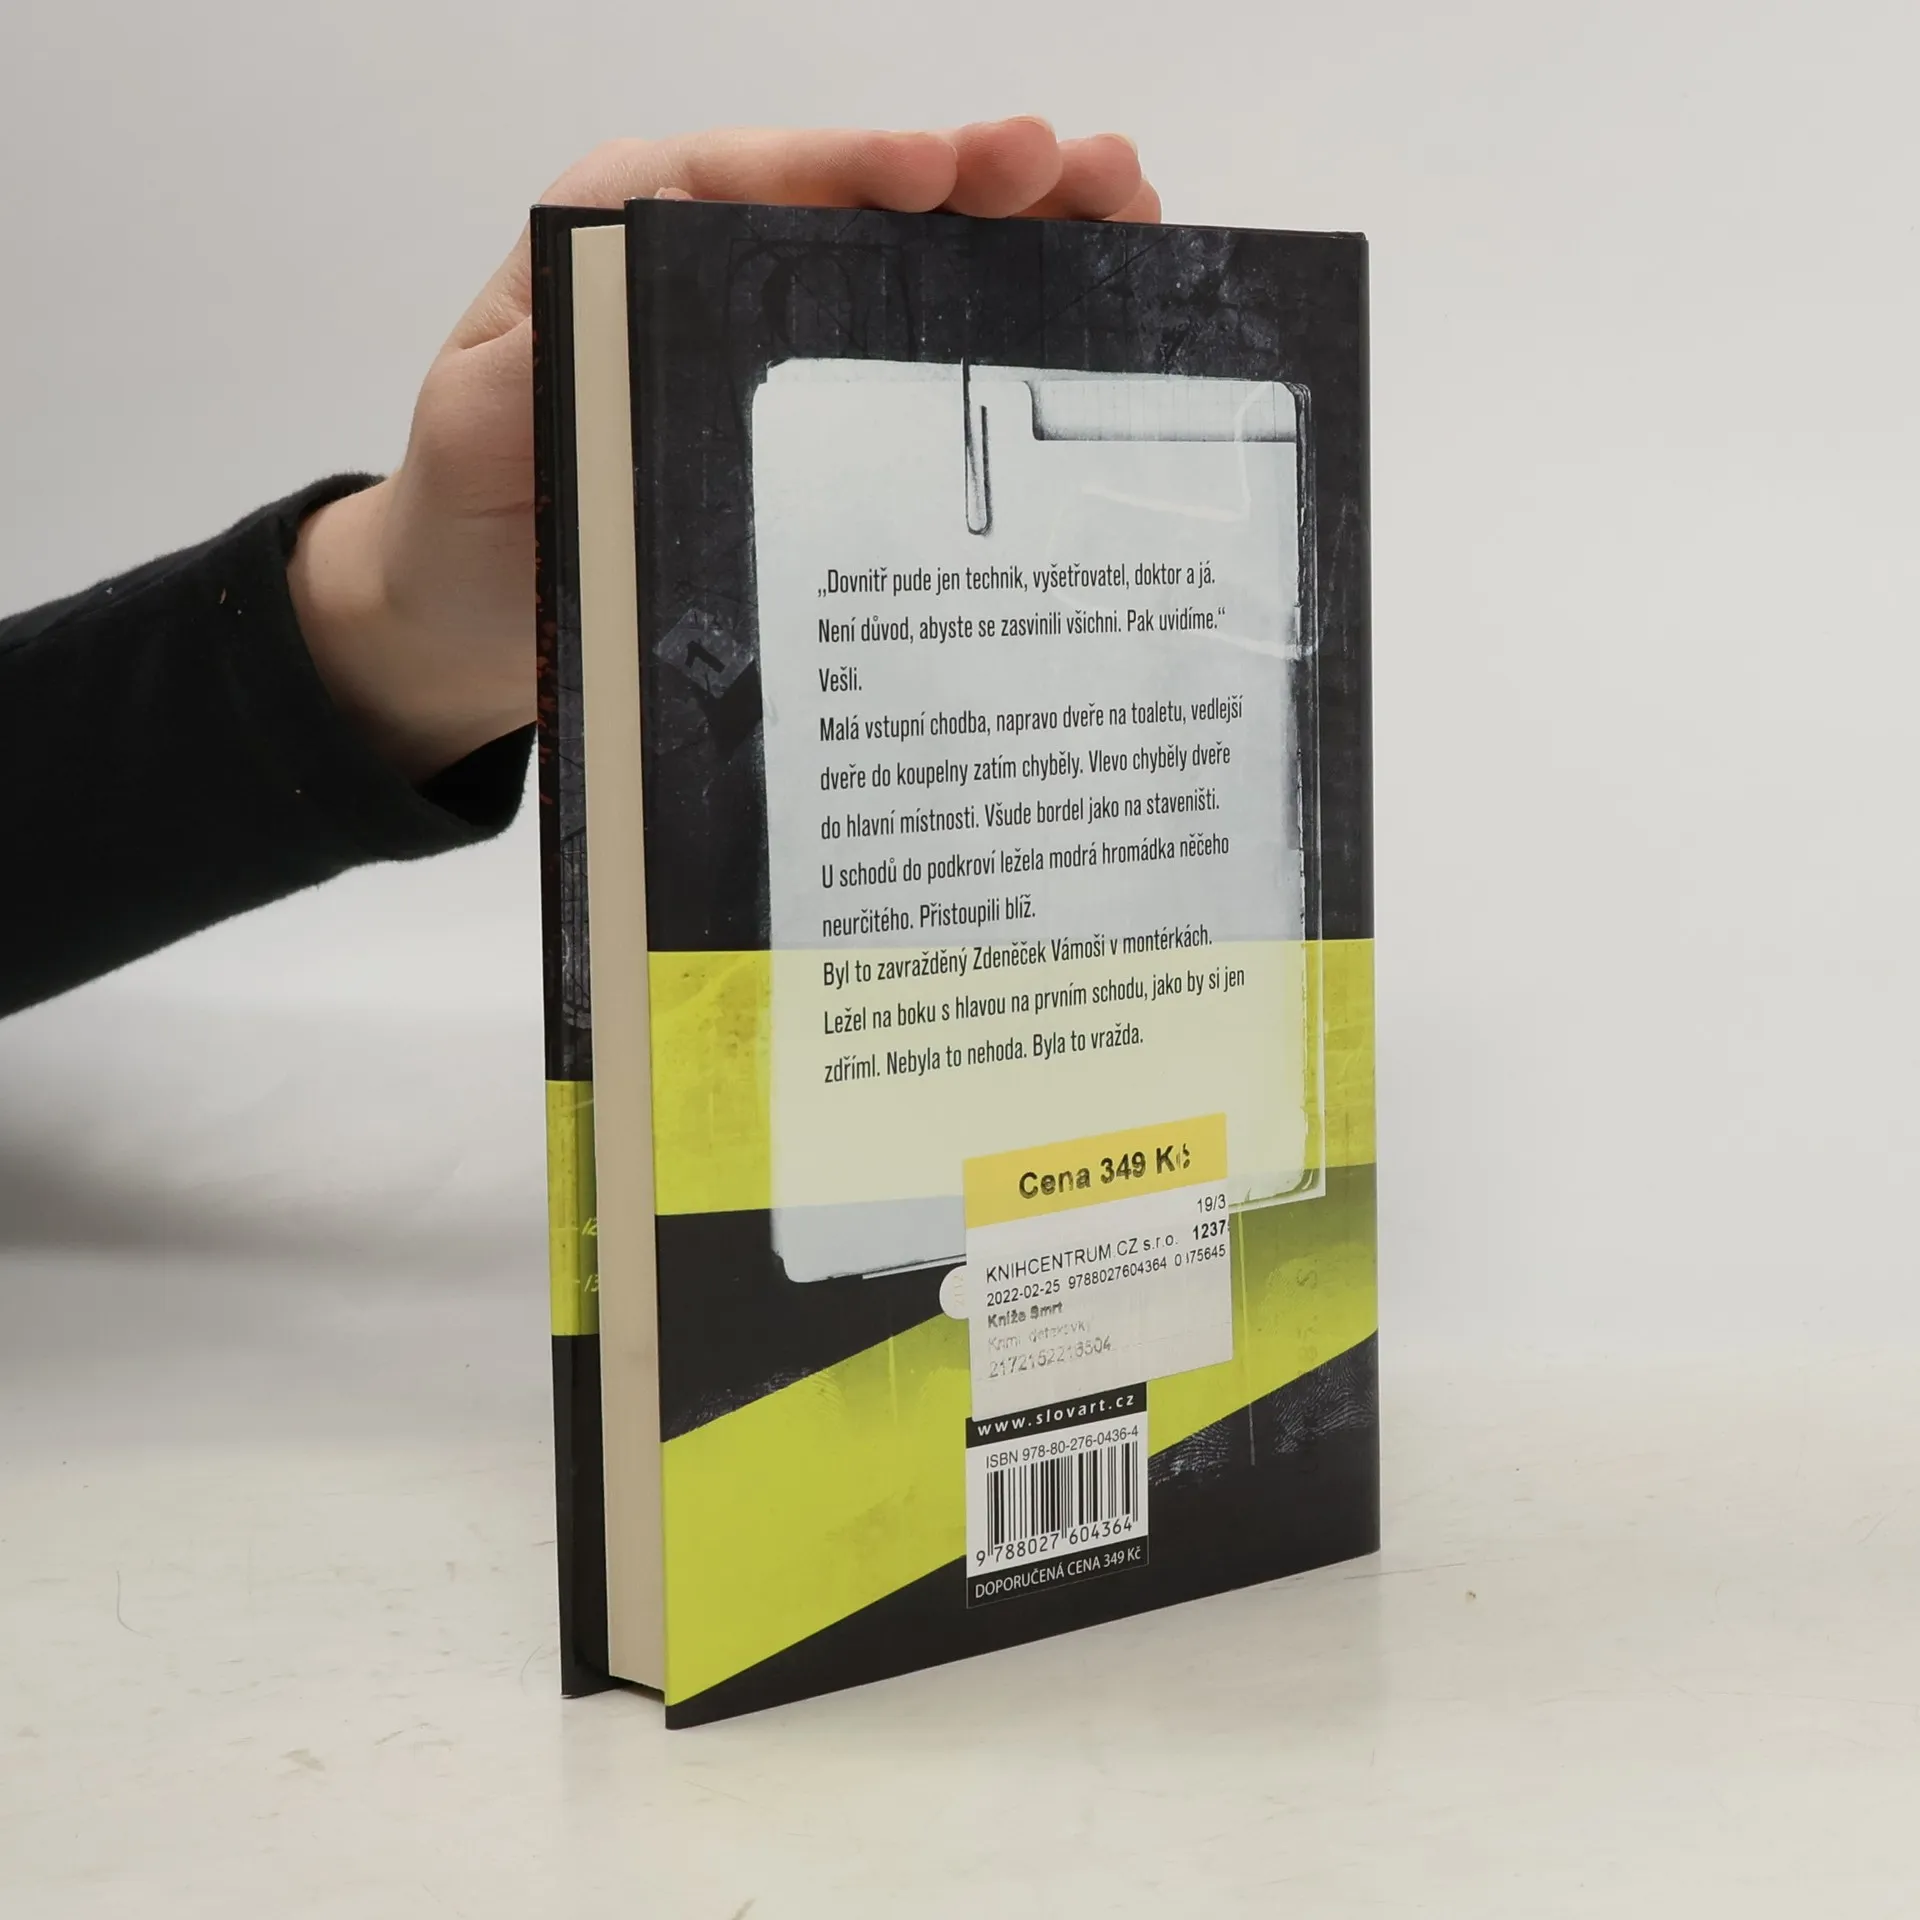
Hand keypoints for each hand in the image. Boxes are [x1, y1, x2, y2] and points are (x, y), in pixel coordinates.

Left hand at [288, 119, 1160, 781]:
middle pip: (869, 206)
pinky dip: (1000, 335)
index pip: (764, 180)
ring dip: (1024, 245)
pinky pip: (910, 363)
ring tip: (1127, 220)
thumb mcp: (483, 425)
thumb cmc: (465, 515)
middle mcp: (718, 273)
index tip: (951, 176)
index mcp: (634, 238)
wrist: (463, 620)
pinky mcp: (809, 425)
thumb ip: (547, 356)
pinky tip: (1082, 323)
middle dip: (989, 184)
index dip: (867, 168)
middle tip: (1094, 177)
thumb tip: (649, 276)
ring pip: (912, 273)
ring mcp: (775, 349)